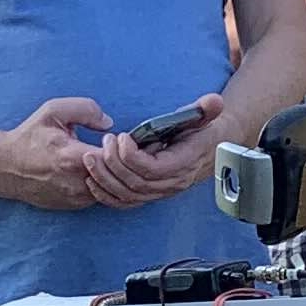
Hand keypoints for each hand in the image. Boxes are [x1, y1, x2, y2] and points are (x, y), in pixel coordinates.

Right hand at [0, 95, 123, 207]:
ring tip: (106, 160)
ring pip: (111, 189)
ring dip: (113, 175)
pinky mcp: (74, 206)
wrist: (6, 167)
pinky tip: (95, 170)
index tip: (113, 139)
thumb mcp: (53, 111)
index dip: (121, 147)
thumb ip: (85, 109)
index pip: (115, 158)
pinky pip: (100, 196)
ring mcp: (77, 198)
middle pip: (117, 176)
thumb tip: (109, 123)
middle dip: (121, 162)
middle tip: (117, 150)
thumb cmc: (30, 138)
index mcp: (73, 157)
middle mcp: (77, 182)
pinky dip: (103, 184)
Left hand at [89, 93, 224, 201]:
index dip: (132, 156)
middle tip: (104, 142)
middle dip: (114, 163)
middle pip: (136, 183)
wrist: (211, 149)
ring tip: (91, 158)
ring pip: (128, 195)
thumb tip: (214, 102)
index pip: (153, 169)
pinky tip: (92, 180)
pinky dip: (106, 195)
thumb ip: (206, 109)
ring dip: (105, 179)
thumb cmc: (204, 131)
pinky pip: (125, 203)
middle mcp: (172, 182)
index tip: (122, 137)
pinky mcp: (150, 194)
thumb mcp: (206, 117)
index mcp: (184, 163)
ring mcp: (161, 191)